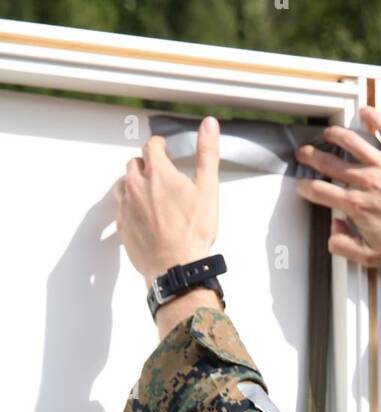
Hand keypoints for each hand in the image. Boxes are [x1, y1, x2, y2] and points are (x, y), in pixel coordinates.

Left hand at [115, 116, 220, 284]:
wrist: (177, 267)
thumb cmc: (192, 232)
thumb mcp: (208, 189)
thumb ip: (207, 153)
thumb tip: (209, 125)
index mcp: (157, 172)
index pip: (152, 146)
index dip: (159, 146)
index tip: (164, 149)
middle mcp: (136, 185)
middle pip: (135, 163)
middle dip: (146, 165)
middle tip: (159, 174)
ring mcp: (126, 206)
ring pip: (124, 184)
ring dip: (134, 184)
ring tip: (149, 194)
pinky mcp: (122, 226)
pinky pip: (121, 209)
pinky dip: (130, 207)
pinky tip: (142, 215)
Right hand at [295, 107, 380, 269]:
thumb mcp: (372, 258)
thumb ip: (344, 246)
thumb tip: (333, 229)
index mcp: (356, 205)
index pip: (319, 191)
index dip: (304, 188)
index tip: (302, 187)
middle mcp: (367, 181)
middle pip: (328, 161)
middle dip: (310, 156)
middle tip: (303, 153)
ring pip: (351, 140)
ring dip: (334, 134)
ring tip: (327, 134)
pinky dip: (373, 117)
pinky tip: (364, 112)